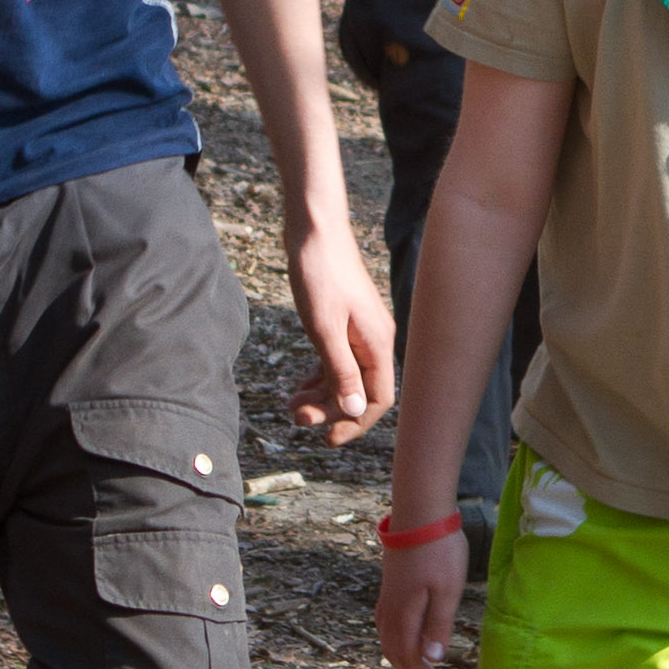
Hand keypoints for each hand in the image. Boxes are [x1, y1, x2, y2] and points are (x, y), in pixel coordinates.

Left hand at [283, 227, 395, 440]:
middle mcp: (374, 339)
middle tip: (295, 415)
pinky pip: (338, 361)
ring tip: (291, 404)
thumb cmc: (319, 274)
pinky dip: (321, 376)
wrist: (314, 229)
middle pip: (359, 392)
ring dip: (322, 396)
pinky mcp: (344, 322)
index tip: (326, 439)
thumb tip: (354, 411)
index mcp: (377, 343)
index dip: (355, 423)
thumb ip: (340, 371)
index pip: (377, 399)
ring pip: (347, 378)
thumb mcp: (324, 329)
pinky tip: (301, 384)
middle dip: (330, 410)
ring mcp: (359, 330)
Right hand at [374, 523, 466, 668]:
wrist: (420, 513)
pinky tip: (407, 633)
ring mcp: (386, 596)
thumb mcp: (448, 591)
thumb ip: (439, 625)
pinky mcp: (389, 584)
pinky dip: (395, 637)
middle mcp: (389, 609)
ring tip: (421, 662)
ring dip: (401, 655)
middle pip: (392, 652)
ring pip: (386, 637)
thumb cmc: (439, 551)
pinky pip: (385, 622)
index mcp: (404, 615)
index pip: (408, 657)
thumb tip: (432, 658)